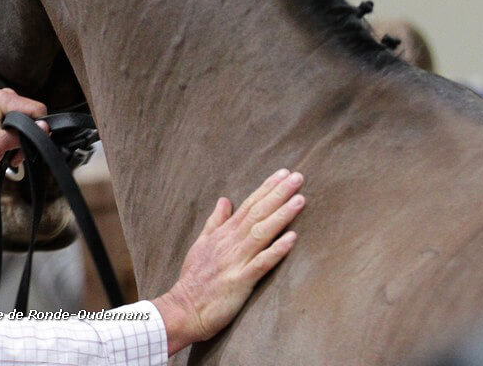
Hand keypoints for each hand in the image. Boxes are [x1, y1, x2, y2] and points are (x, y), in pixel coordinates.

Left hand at [0, 88, 47, 183]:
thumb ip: (21, 135)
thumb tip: (44, 127)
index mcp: (2, 99)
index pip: (36, 109)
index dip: (37, 127)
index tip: (24, 143)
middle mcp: (7, 99)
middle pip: (36, 117)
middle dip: (30, 137)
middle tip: (14, 150)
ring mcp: (10, 109)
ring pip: (34, 125)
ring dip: (26, 143)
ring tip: (11, 152)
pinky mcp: (12, 119)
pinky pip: (29, 130)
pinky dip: (23, 144)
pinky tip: (12, 151)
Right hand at [154, 169, 304, 355]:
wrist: (183, 309)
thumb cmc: (193, 279)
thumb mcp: (201, 244)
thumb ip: (215, 222)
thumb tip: (225, 200)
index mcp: (223, 234)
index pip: (248, 205)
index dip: (267, 188)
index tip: (284, 174)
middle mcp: (230, 243)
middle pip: (257, 213)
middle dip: (278, 193)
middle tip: (298, 177)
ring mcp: (235, 261)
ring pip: (262, 232)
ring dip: (281, 215)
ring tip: (300, 199)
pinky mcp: (240, 281)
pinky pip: (261, 263)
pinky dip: (277, 250)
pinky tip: (292, 238)